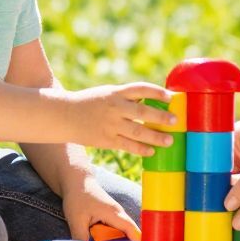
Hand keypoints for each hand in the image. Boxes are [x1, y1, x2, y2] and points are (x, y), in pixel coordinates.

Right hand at [57, 82, 177, 154]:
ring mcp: (111, 125)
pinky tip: (151, 151)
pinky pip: (127, 146)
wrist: (64, 116)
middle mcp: (115, 108)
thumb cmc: (90, 103)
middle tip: (175, 121)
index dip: (157, 92)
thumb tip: (151, 103)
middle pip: (142, 112)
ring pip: (137, 132)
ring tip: (169, 141)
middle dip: (160, 117)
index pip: (141, 89)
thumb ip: (126, 97)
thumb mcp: (107, 93)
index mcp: (116, 93)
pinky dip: (141, 149)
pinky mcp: (106, 140)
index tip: (171, 97)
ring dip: (155, 137)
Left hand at [62, 178, 139, 240]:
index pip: (133, 232)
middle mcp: (119, 215)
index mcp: (115, 214)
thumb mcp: (76, 220)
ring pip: (123, 234)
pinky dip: (114, 239)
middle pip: (131, 235)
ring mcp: (116, 215)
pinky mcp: (111, 217)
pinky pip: (117, 231)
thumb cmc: (77, 197)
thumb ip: (80, 238)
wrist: (76, 181)